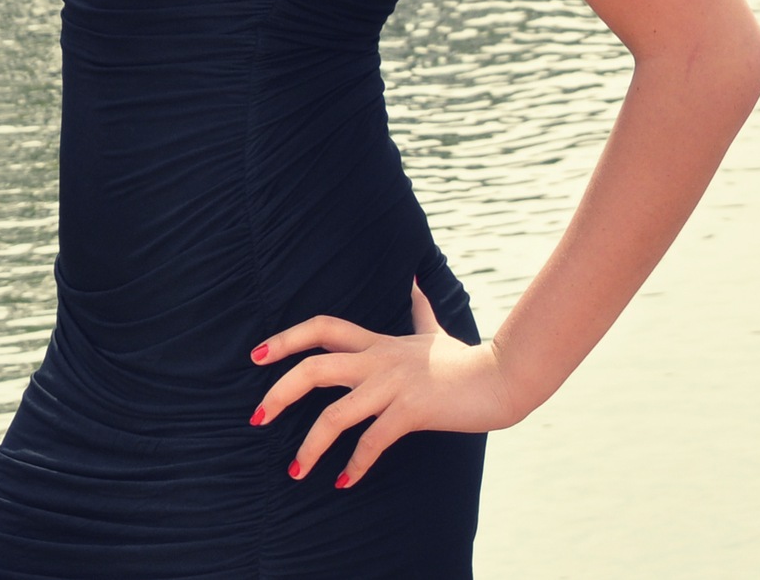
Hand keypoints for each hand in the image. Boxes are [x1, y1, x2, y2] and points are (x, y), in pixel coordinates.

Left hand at [247, 281, 528, 488]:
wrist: (502, 377)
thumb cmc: (466, 359)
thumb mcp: (433, 330)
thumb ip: (418, 308)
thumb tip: (414, 279)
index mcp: (377, 341)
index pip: (321, 328)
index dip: (286, 338)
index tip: (257, 355)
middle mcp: (377, 360)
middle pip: (314, 368)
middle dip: (280, 392)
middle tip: (257, 417)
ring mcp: (393, 385)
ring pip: (336, 414)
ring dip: (310, 445)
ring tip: (294, 469)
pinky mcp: (411, 411)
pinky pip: (372, 441)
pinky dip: (355, 464)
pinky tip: (343, 481)